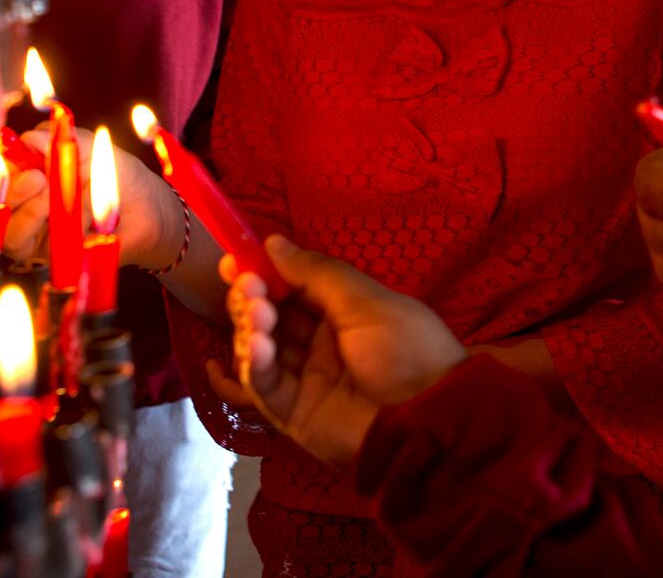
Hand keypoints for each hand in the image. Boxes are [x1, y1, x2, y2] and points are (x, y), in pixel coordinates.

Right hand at [0, 124, 177, 269]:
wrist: (147, 207)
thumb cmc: (113, 172)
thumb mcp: (88, 147)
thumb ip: (57, 140)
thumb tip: (28, 140)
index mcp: (18, 174)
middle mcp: (17, 208)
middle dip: (4, 190)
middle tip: (37, 177)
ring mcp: (32, 236)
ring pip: (4, 234)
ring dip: (28, 211)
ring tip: (54, 195)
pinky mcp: (49, 258)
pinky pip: (33, 251)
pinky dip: (50, 231)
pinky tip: (71, 218)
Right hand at [205, 237, 466, 468]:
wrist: (429, 420)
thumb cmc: (405, 349)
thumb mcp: (365, 301)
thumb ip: (316, 273)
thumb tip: (273, 241)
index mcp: (341, 313)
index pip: (291, 289)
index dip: (262, 274)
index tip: (233, 261)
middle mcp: (318, 344)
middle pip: (269, 317)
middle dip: (252, 300)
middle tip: (250, 290)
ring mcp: (304, 379)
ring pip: (260, 349)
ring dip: (251, 329)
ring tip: (259, 318)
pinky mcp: (293, 413)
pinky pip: (264, 388)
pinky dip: (251, 367)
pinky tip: (246, 351)